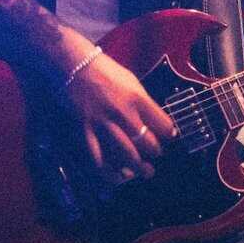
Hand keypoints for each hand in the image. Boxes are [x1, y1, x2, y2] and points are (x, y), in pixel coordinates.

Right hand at [63, 48, 175, 181]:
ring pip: (126, 153)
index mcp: (137, 98)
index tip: (169, 137)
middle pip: (147, 142)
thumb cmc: (104, 70)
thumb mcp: (131, 81)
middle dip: (155, 152)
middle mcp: (123, 113)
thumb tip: (155, 120)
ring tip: (145, 172)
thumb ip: (143, 102)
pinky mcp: (86, 130)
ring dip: (138, 167)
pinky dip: (108, 171)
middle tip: (156, 155)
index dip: (169, 134)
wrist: (74, 64)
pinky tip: (117, 178)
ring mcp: (104, 123)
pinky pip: (98, 157)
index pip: (163, 124)